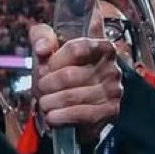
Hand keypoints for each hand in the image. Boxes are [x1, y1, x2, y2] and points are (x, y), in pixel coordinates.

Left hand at [30, 24, 122, 144]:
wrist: (77, 104)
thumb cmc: (63, 72)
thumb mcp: (51, 47)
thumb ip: (42, 37)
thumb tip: (42, 48)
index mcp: (102, 46)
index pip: (75, 49)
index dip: (54, 61)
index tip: (45, 67)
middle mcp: (111, 67)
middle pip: (69, 75)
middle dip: (47, 84)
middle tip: (41, 88)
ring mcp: (113, 90)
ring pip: (71, 96)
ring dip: (50, 102)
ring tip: (44, 103)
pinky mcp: (109, 111)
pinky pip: (79, 114)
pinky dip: (61, 116)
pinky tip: (52, 116)